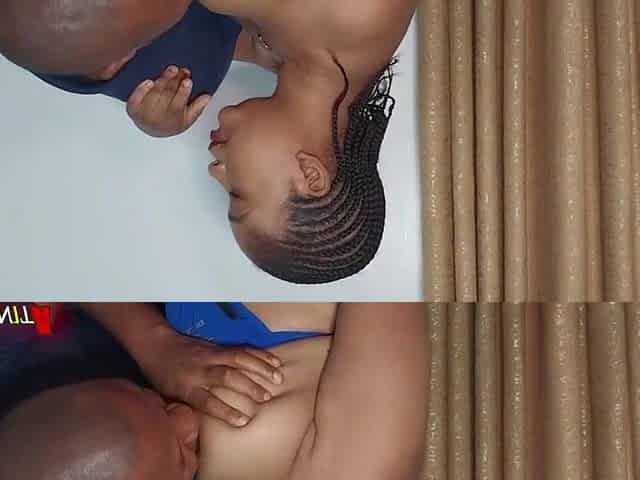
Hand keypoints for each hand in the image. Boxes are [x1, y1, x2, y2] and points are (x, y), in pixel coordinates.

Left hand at [126, 65, 210, 137]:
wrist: (151, 130)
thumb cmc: (171, 122)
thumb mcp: (187, 119)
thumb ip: (197, 108)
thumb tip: (207, 97)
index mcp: (172, 120)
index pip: (178, 105)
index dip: (183, 92)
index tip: (188, 81)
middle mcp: (157, 118)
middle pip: (167, 95)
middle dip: (175, 81)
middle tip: (182, 70)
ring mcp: (143, 114)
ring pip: (154, 93)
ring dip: (163, 79)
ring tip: (171, 70)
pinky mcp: (132, 109)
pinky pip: (136, 97)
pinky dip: (142, 89)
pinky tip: (149, 82)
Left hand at [139, 326, 283, 426]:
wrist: (157, 345)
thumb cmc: (164, 375)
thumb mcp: (171, 395)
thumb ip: (192, 405)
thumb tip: (210, 424)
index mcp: (186, 386)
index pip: (207, 401)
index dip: (226, 411)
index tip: (244, 420)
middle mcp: (200, 370)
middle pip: (226, 377)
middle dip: (248, 386)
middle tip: (266, 397)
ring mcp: (210, 355)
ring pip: (237, 358)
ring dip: (259, 367)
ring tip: (277, 378)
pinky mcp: (218, 346)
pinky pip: (240, 348)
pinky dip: (259, 354)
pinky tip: (273, 360)